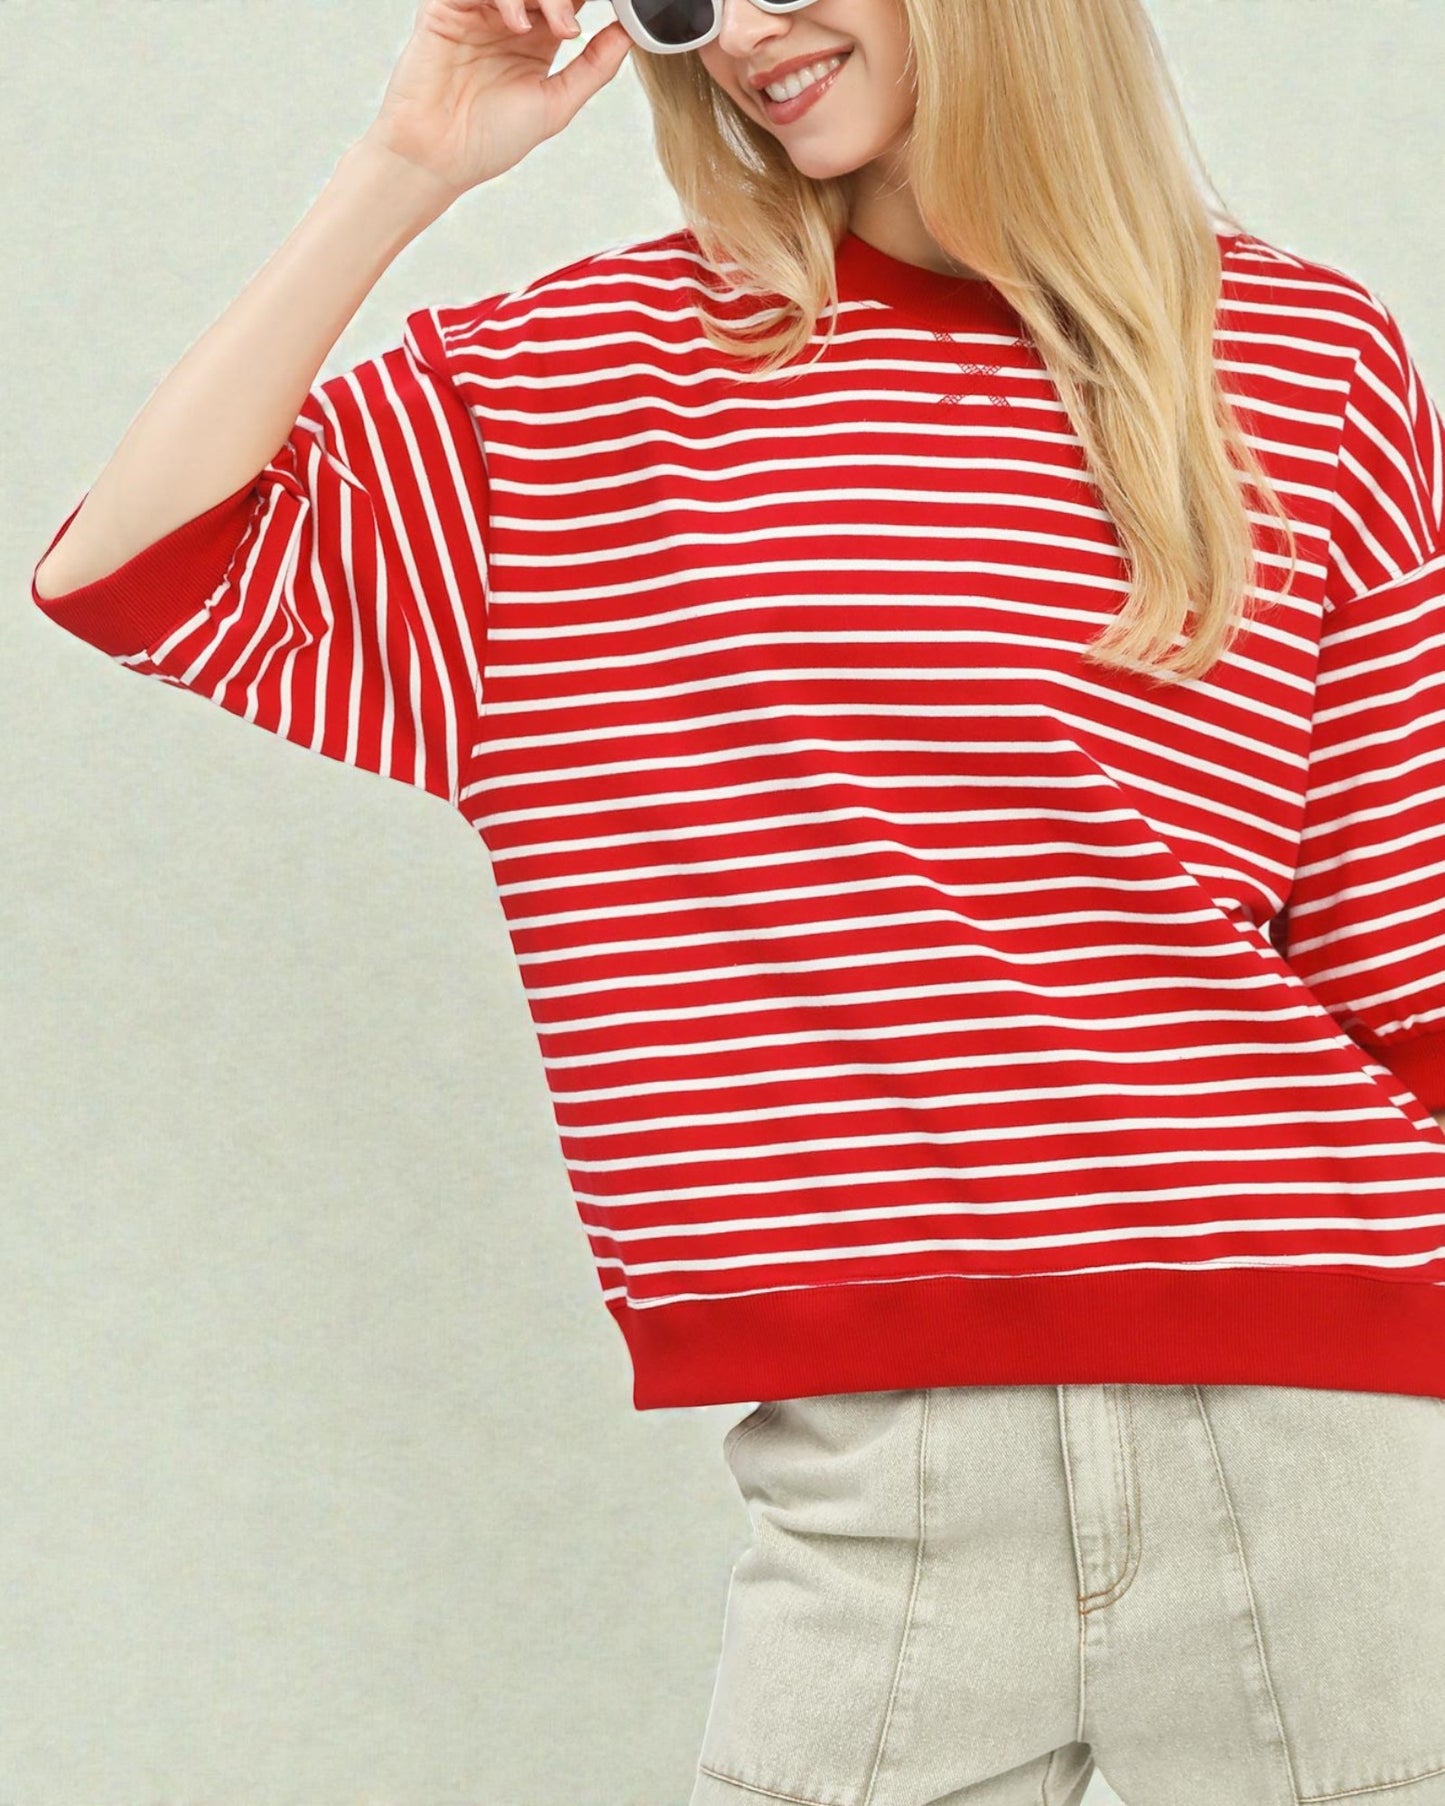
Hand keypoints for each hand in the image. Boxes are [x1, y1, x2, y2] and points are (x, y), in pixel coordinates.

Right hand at [365, 0, 633, 198]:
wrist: (438, 158)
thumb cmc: (490, 140)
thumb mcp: (557, 104)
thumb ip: (595, 68)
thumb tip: (630, 34)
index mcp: (538, 38)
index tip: (618, 7)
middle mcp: (510, 18)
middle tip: (578, 25)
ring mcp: (478, 10)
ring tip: (560, 29)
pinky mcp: (446, 7)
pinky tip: (517, 25)